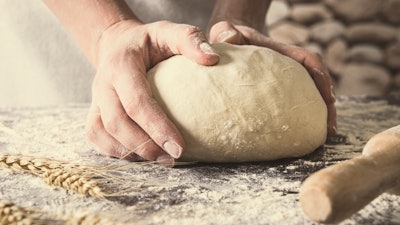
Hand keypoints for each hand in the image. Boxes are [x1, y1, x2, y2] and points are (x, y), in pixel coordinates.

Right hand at [85, 20, 218, 164]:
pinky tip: (140, 156)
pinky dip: (114, 151)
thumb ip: (188, 39)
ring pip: (102, 133)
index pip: (136, 101)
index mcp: (121, 65)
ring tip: (160, 160)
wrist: (119, 45)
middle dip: (144, 146)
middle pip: (117, 122)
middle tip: (173, 159)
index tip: (180, 147)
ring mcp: (95, 99)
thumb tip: (212, 59)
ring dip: (130, 152)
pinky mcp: (94, 111)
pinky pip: (96, 137)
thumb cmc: (149, 42)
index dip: (156, 126)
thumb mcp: (168, 31)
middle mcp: (103, 84)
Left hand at [209, 21, 336, 135]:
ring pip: (307, 95)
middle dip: (326, 104)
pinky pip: (291, 104)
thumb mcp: (224, 30)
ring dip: (317, 114)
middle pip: (315, 82)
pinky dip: (298, 119)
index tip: (329, 98)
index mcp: (279, 51)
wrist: (225, 41)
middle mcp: (287, 65)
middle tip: (329, 129)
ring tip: (320, 138)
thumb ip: (225, 31)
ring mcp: (282, 78)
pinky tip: (296, 138)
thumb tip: (231, 39)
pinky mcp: (275, 91)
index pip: (308, 60)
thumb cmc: (226, 37)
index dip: (321, 78)